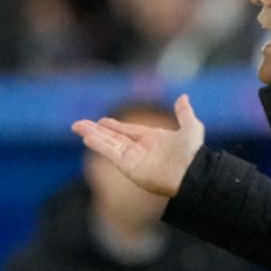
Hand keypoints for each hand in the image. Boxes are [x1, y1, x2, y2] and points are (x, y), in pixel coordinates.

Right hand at [70, 94, 204, 197]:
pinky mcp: (128, 167)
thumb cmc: (193, 153)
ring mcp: (133, 159)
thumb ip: (184, 113)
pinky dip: (99, 146)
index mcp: (153, 140)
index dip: (114, 126)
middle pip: (113, 138)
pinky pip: (110, 154)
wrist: (192, 172)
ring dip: (92, 135)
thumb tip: (183, 97)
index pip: (128, 131)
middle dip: (96, 131)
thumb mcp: (191, 127)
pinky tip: (87, 138)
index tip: (102, 121)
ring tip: (77, 127)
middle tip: (80, 124)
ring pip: (108, 144)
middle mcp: (140, 150)